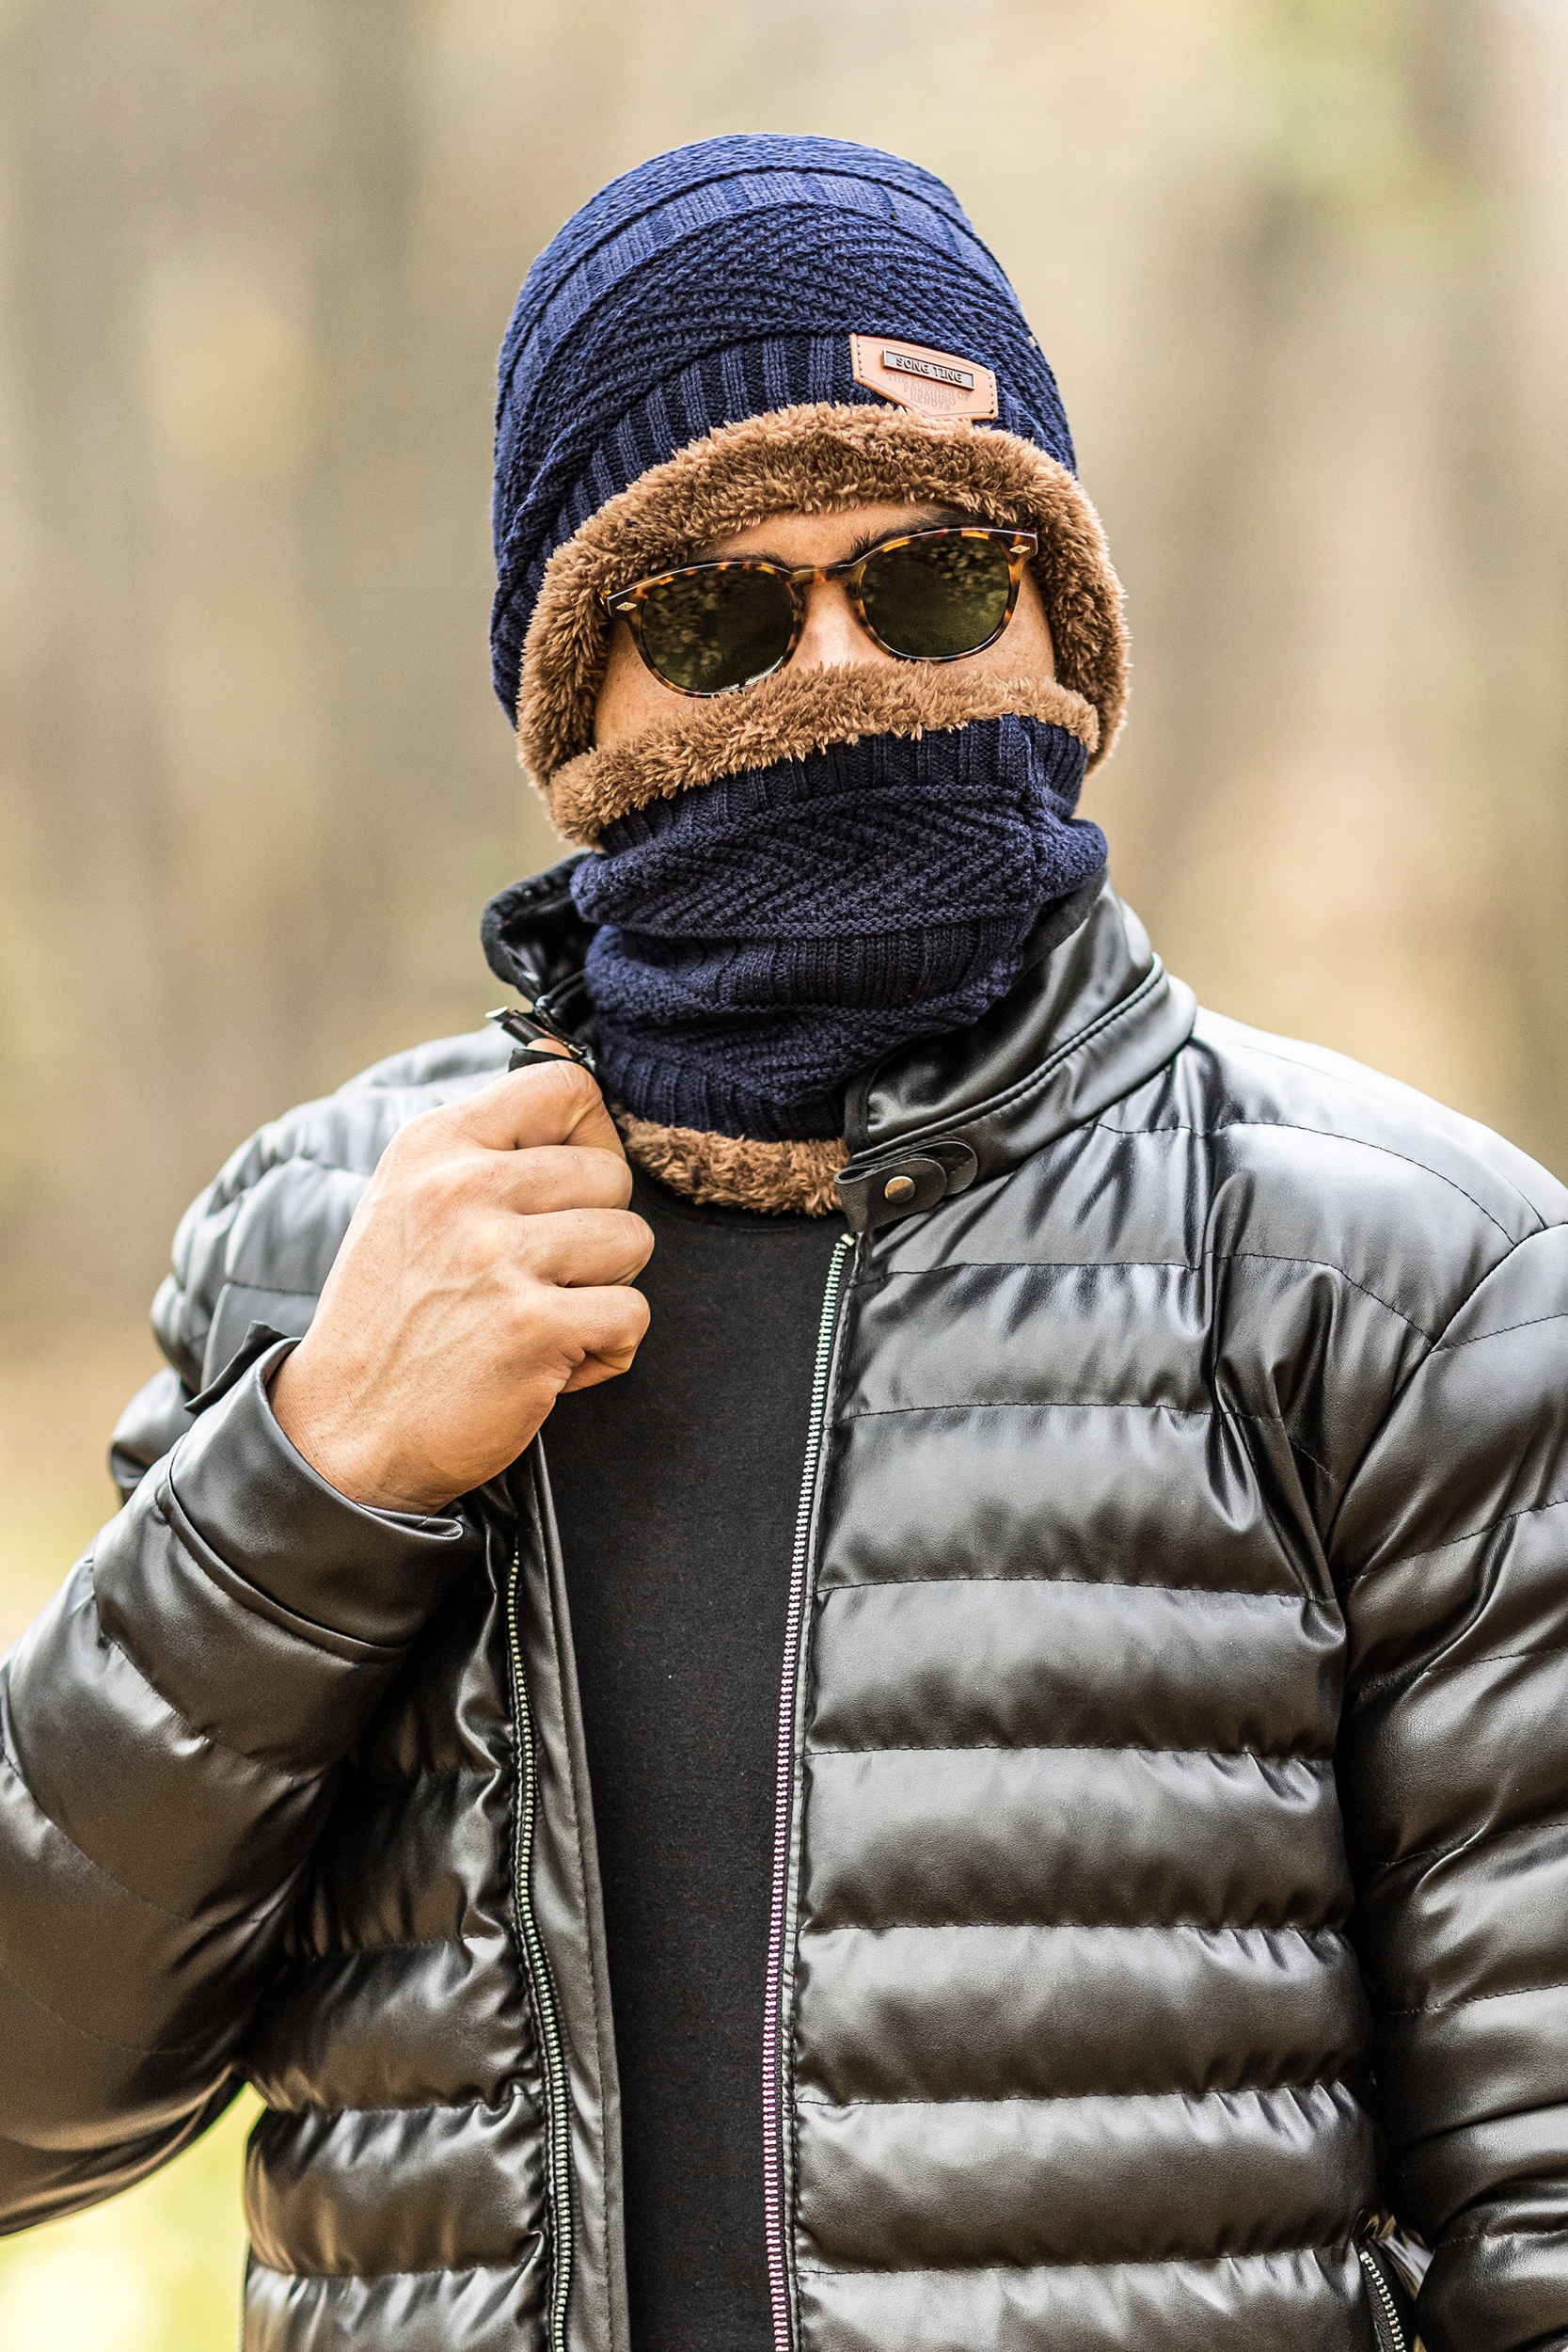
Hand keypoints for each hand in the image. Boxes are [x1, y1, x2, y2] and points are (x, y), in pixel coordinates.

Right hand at [269, 1058, 651, 1512]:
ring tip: (540, 1316)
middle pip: (613, 1174)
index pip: (565, 1086)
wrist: (340, 1432)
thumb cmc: (388, 1316)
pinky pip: (631, 1315)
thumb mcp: (408, 1199)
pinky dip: (605, 1350)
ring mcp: (499, 1258)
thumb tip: (567, 1054)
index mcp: (434, 1144)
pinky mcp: (533, 1328)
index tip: (567, 1185)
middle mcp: (464, 1189)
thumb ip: (486, 1140)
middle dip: (595, 1232)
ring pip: (632, 1241)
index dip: (590, 1137)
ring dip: (601, 1290)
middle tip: (539, 1276)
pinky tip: (550, 1363)